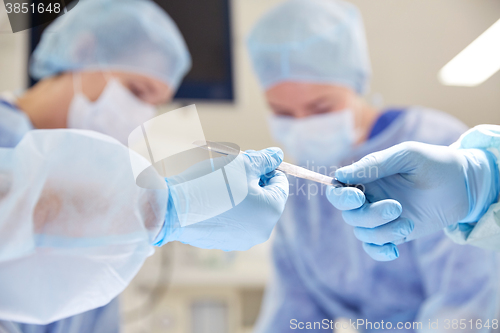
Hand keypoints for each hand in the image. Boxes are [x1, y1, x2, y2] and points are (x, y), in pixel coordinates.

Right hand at [155, 148, 288, 250]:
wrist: (174, 208)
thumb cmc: (212, 183)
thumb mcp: (243, 164)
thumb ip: (264, 160)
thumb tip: (277, 155)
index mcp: (271, 211)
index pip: (281, 184)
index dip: (267, 169)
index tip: (251, 162)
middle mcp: (262, 231)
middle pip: (266, 198)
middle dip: (254, 182)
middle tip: (235, 170)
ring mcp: (243, 240)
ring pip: (250, 210)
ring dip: (241, 195)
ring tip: (221, 184)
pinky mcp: (225, 243)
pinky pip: (234, 221)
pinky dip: (228, 209)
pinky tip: (212, 200)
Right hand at [326, 142, 498, 260]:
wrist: (464, 186)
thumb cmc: (435, 163)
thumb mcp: (407, 156)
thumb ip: (375, 164)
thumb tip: (341, 175)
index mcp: (367, 178)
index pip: (338, 190)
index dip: (341, 197)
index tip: (359, 197)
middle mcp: (369, 198)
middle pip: (350, 215)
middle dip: (370, 215)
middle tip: (396, 207)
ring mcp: (381, 217)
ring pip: (363, 232)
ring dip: (383, 231)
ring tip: (408, 223)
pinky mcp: (394, 233)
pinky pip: (374, 247)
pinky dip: (379, 251)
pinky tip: (395, 251)